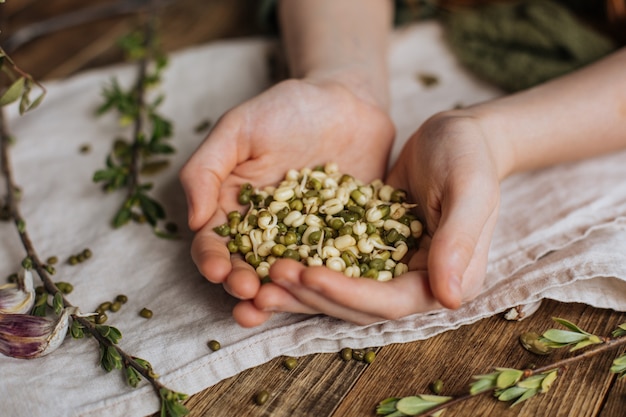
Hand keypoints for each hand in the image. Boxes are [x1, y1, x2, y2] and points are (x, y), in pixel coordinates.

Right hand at [179, 77, 393, 310]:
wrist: (347, 100)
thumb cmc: (286, 109)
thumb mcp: (238, 128)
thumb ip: (207, 169)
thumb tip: (194, 220)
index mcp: (234, 207)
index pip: (215, 242)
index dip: (212, 259)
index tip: (217, 270)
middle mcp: (267, 230)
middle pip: (248, 267)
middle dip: (243, 285)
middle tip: (250, 294)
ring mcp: (305, 238)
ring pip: (287, 275)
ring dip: (280, 294)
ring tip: (276, 304)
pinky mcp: (343, 240)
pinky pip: (334, 265)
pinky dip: (326, 281)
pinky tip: (324, 291)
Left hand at [237, 111, 501, 325]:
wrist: (457, 135)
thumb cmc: (468, 156)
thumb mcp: (469, 190)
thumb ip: (458, 241)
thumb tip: (449, 299)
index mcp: (447, 280)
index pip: (391, 303)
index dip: (347, 293)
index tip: (308, 274)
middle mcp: (418, 284)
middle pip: (359, 305)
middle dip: (313, 294)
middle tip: (269, 279)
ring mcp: (392, 269)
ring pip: (340, 290)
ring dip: (302, 288)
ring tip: (259, 278)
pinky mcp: (370, 250)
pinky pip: (335, 263)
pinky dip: (306, 263)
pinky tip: (271, 256)